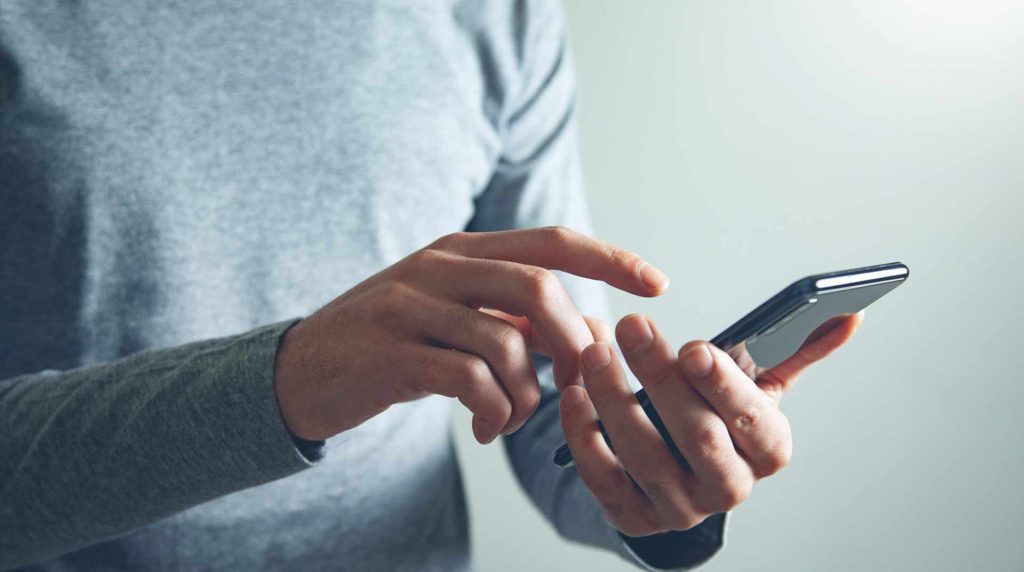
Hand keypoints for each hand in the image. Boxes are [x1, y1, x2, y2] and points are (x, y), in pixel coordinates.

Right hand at [273, 227, 668, 442]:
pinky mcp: (391, 353)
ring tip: (512, 418)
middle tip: (576, 385)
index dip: (609, 257)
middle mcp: (439, 266)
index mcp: (462, 250)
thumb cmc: (392, 342)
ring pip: (505, 339)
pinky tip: (484, 427)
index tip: (657, 283)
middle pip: (537, 287)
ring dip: (528, 393)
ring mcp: (410, 306)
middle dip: (571, 341)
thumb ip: (514, 317)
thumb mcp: (454, 315)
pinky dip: (493, 410)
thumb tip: (591, 331)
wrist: (301, 370)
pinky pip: (467, 379)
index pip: (550, 241)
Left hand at [559, 311, 862, 535]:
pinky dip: (584, 437)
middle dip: (662, 379)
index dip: (725, 387)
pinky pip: (604, 480)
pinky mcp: (633, 516)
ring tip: (594, 351)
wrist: (677, 473)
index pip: (755, 424)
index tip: (695, 347)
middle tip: (631, 326)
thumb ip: (795, 350)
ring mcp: (679, 507)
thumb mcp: (757, 386)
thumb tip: (849, 313)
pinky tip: (573, 395)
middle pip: (698, 436)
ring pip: (645, 456)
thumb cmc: (717, 416)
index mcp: (766, 451)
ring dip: (614, 399)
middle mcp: (728, 486)